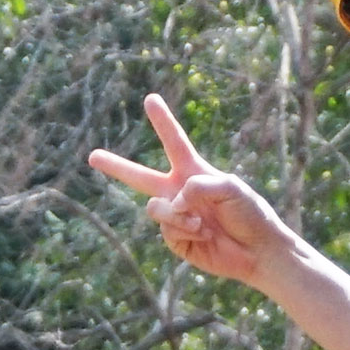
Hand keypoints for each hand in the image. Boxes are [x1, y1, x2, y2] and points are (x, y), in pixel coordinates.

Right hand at [89, 95, 295, 289]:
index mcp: (193, 171)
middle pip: (139, 176)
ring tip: (202, 222)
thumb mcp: (229, 187)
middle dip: (115, 166)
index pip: (174, 142)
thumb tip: (172, 201)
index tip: (151, 100)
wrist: (258, 249)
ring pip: (155, 207)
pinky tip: (204, 235)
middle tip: (92, 156)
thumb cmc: (249, 213)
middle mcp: (179, 192)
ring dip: (177, 214)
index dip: (163, 121)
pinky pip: (166, 230)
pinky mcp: (176, 240)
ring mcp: (176, 217)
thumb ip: (197, 185)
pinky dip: (185, 230)